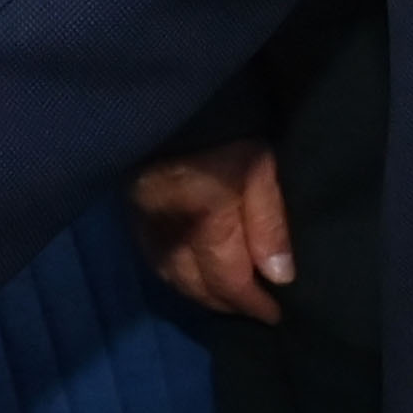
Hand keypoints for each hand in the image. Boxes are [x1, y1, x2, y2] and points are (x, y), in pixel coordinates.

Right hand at [131, 140, 292, 324]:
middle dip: (227, 303)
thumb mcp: (262, 169)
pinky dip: (177, 276)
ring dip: (201, 294)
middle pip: (197, 286)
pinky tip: (193, 274)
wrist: (171, 97)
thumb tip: (279, 276)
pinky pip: (154, 260)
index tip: (275, 315)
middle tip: (253, 309)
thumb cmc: (227, 132)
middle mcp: (170, 233)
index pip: (228, 280)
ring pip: (172, 278)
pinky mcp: (133, 214)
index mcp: (204, 222)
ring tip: (227, 297)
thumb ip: (269, 222)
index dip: (252, 303)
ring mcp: (146, 225)